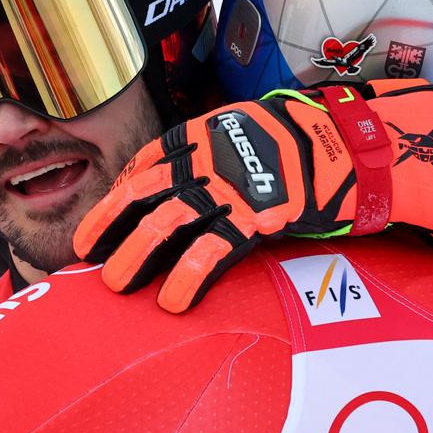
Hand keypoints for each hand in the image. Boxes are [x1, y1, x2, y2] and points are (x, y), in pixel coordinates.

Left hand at [75, 79, 432, 312]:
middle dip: (110, 225)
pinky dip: (187, 278)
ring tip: (115, 284)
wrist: (345, 144)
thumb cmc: (292, 142)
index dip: (116, 193)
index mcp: (199, 133)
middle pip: (144, 193)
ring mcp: (228, 186)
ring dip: (135, 255)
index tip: (98, 221)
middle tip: (87, 255)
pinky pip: (212, 251)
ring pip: (166, 222)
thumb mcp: (241, 131)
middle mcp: (206, 157)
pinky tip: (173, 302)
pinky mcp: (254, 216)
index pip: (144, 163)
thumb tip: (172, 180)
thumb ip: (206, 149)